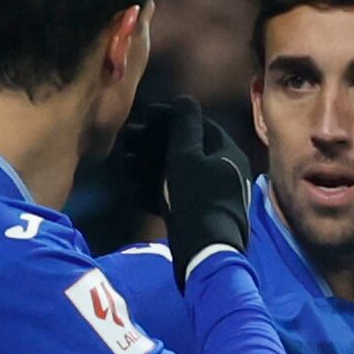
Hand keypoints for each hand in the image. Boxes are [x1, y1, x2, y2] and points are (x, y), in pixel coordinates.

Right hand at [120, 95, 250, 285]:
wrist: (205, 254)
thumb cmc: (197, 199)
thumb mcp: (188, 156)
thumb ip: (185, 126)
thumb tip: (185, 99)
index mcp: (228, 155)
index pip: (200, 125)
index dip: (172, 117)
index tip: (146, 115)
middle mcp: (224, 174)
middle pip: (186, 150)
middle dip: (155, 143)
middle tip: (128, 138)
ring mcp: (212, 198)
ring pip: (177, 174)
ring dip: (149, 166)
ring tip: (125, 162)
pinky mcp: (199, 219)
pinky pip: (175, 198)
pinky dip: (154, 191)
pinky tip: (133, 189)